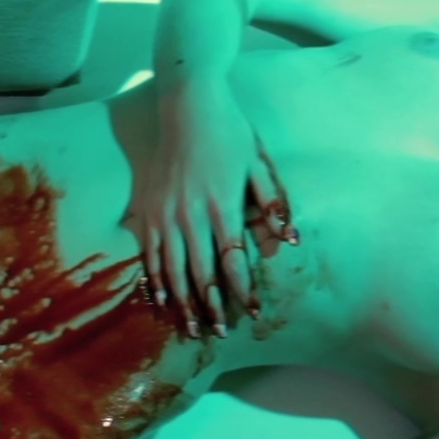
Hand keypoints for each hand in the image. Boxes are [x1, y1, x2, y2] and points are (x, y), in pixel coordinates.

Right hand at [128, 78, 296, 337]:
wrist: (187, 105)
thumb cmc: (229, 132)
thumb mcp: (259, 163)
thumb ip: (273, 203)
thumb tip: (289, 240)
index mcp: (222, 205)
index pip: (232, 259)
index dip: (242, 289)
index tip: (252, 311)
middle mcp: (191, 215)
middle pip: (200, 273)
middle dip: (212, 306)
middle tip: (220, 333)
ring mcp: (166, 214)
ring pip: (173, 270)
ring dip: (183, 302)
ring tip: (191, 328)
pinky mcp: (149, 210)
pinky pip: (151, 254)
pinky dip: (156, 280)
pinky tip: (162, 300)